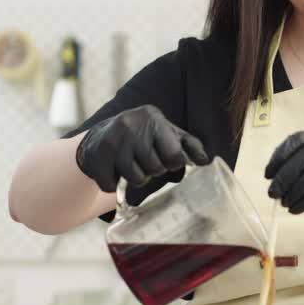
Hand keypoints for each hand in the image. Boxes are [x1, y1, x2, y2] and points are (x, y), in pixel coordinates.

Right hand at [75, 105, 209, 191]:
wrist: (101, 136)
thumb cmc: (143, 137)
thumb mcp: (167, 134)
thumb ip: (189, 145)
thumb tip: (206, 161)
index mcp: (153, 118)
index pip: (174, 155)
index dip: (172, 163)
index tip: (165, 158)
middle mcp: (132, 126)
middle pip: (155, 168)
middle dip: (153, 170)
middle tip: (145, 161)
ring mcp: (113, 141)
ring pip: (136, 179)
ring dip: (135, 178)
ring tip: (131, 165)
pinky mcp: (98, 156)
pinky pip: (112, 186)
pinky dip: (113, 184)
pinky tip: (113, 170)